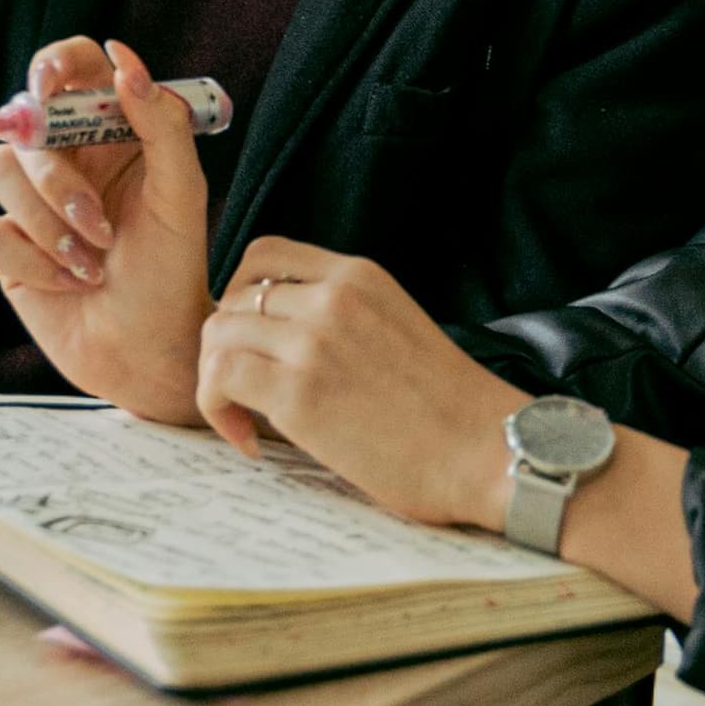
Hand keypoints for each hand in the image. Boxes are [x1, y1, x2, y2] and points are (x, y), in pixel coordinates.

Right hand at [0, 38, 214, 425]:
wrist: (149, 351)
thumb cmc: (173, 272)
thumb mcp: (181, 194)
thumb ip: (161, 123)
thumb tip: (123, 61)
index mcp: (110, 134)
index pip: (72, 69)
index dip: (54, 64)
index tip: (50, 85)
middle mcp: (68, 159)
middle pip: (25, 124)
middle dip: (57, 178)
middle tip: (98, 224)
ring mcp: (32, 202)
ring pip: (0, 173)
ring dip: (48, 224)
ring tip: (92, 262)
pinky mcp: (9, 248)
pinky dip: (34, 262)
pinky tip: (69, 284)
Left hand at [193, 238, 529, 529]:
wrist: (488, 451)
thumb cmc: (449, 409)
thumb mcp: (396, 326)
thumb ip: (343, 319)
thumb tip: (283, 342)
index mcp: (358, 276)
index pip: (264, 254)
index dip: (241, 294)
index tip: (254, 338)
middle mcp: (331, 298)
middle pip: (232, 298)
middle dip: (227, 346)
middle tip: (245, 391)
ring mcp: (312, 342)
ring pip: (217, 335)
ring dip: (216, 380)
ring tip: (245, 420)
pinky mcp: (298, 394)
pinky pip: (220, 379)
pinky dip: (218, 410)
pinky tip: (249, 441)